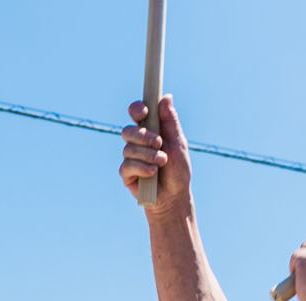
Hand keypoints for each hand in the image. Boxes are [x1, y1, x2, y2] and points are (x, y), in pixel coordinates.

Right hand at [119, 96, 192, 211]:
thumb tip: (166, 97)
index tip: (144, 111)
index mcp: (150, 130)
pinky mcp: (126, 173)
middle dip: (142, 136)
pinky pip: (127, 165)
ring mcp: (130, 158)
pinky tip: (152, 173)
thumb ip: (171, 121)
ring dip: (147, 155)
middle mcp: (138, 142)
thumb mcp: (178, 143)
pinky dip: (141, 168)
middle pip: (128, 130)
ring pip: (128, 149)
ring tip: (162, 162)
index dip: (137, 109)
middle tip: (158, 143)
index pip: (137, 113)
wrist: (174, 197)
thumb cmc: (178, 170)